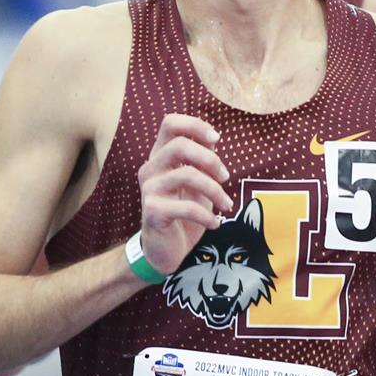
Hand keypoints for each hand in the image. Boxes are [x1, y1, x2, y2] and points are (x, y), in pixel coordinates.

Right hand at [136, 114, 232, 271]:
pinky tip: (214, 223)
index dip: (194, 125)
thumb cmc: (183, 214)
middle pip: (180, 145)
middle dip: (210, 160)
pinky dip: (207, 216)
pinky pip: (186, 207)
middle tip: (225, 178)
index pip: (170, 123)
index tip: (216, 139)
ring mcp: (149, 190)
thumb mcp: (196, 183)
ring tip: (226, 205)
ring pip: (187, 175)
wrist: (166, 251)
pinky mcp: (153, 212)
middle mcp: (151, 169)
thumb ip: (201, 160)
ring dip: (215, 190)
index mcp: (161, 157)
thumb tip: (212, 138)